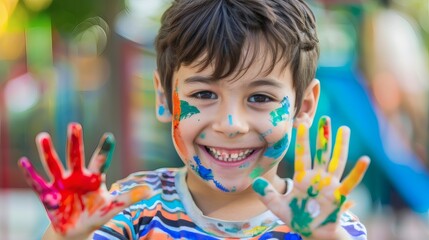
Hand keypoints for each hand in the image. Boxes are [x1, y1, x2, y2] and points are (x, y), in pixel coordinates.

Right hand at [18, 123, 150, 237]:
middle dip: (75, 142)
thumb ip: (129, 198)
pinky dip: (30, 174)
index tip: (109, 136)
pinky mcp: (48, 194)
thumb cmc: (96, 214)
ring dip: (48, 152)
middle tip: (74, 125)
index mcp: (94, 177)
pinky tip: (24, 162)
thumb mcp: (113, 207)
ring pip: (54, 164)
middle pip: (76, 156)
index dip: (104, 150)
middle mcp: (77, 175)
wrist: (76, 230)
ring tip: (42, 136)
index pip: (100, 160)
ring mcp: (61, 183)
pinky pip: (37, 183)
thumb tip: (151, 190)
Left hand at [252, 116, 369, 238]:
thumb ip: (268, 194)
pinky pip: (350, 182)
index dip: (302, 140)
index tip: (301, 123)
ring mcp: (330, 185)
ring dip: (340, 146)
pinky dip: (357, 172)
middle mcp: (317, 177)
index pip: (302, 154)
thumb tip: (255, 182)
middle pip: (321, 152)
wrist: (312, 233)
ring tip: (344, 129)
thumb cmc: (297, 218)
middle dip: (322, 136)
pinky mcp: (339, 195)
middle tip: (324, 117)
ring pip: (336, 161)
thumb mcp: (278, 206)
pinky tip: (364, 160)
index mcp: (303, 177)